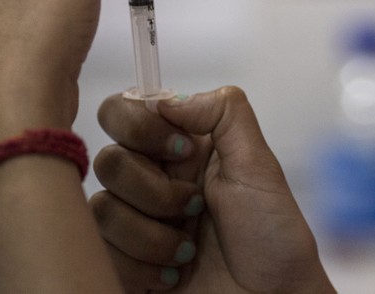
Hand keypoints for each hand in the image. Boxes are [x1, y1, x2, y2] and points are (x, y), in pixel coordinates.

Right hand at [91, 87, 335, 292]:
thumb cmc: (273, 237)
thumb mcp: (259, 165)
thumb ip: (223, 113)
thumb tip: (166, 98)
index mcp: (181, 149)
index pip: (125, 112)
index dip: (140, 127)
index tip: (183, 151)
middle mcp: (153, 181)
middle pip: (108, 160)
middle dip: (155, 191)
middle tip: (195, 208)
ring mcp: (135, 223)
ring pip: (101, 210)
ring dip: (153, 236)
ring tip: (189, 251)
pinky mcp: (123, 264)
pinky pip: (101, 253)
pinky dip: (142, 268)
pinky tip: (174, 276)